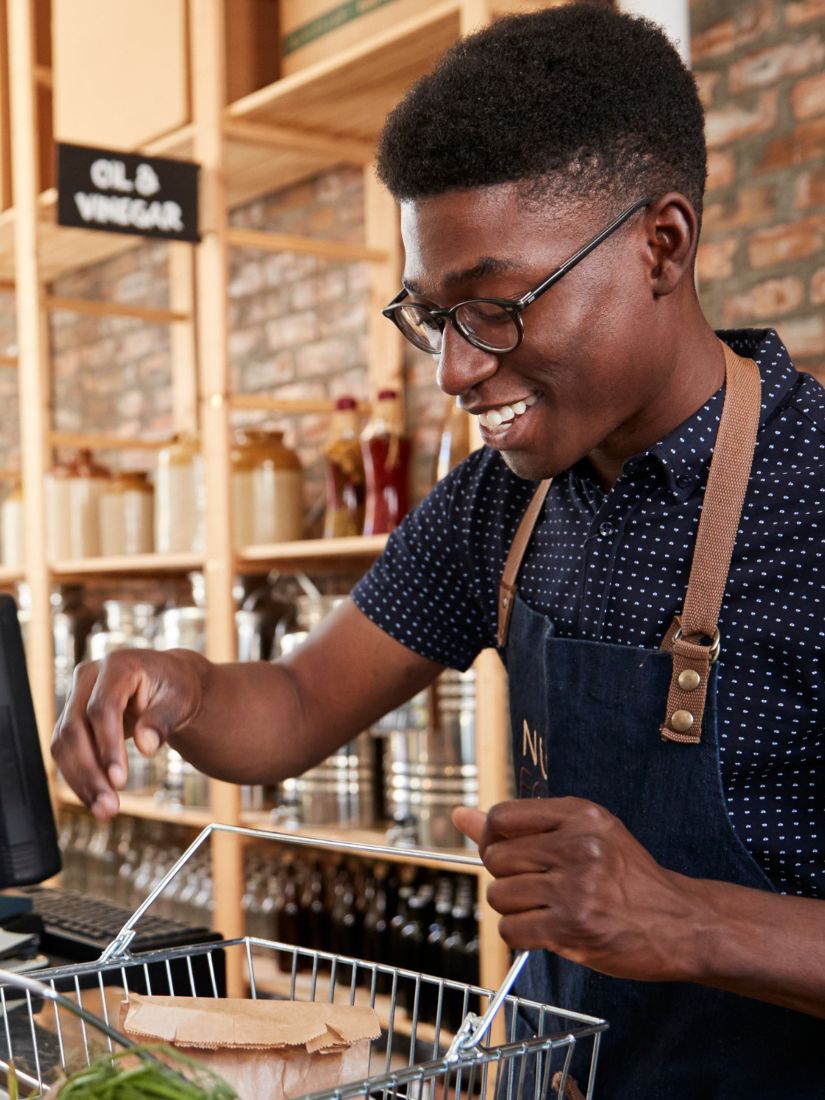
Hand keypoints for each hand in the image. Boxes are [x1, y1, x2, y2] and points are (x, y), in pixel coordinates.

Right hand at [52, 648, 208, 820]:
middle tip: (109, 805)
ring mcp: (76, 697)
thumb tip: (147, 746)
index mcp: (117, 666)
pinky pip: (66, 751)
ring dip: (80, 780)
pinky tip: (95, 799)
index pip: (102, 708)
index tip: (120, 780)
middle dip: (90, 771)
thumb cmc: (177, 688)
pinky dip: (79, 778)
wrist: (169, 682)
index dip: (108, 745)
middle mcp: (89, 678)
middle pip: (75, 728)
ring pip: (63, 743)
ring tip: (104, 810)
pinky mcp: (72, 718)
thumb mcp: (181, 699)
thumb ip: (163, 720)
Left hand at [453, 798, 702, 983]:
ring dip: (514, 909)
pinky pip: (512, 929)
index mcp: (579, 814)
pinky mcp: (572, 926)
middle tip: (536, 887)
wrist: (680, 922)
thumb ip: (521, 825)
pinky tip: (546, 930)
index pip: (501, 817)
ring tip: (546, 909)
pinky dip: (520, 935)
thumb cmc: (628, 877)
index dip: (494, 839)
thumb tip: (459, 816)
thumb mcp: (585, 834)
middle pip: (496, 858)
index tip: (510, 854)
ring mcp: (574, 886)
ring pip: (500, 895)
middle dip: (506, 877)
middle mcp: (577, 844)